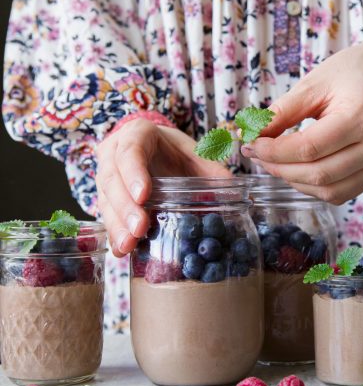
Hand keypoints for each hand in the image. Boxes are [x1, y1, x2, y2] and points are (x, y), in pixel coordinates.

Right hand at [96, 119, 230, 256]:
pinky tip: (121, 251)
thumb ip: (213, 170)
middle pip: (112, 178)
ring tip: (128, 245)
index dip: (134, 173)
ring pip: (105, 199)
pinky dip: (114, 233)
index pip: (130, 151)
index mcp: (137, 134)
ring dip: (117, 224)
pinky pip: (106, 215)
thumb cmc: (176, 152)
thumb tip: (235, 192)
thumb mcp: (196, 155)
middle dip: (125, 206)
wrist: (159, 150)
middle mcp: (113, 152)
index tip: (144, 195)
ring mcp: (106, 175)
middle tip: (139, 229)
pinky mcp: (105, 197)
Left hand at [242, 28, 362, 204]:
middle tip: (256, 154)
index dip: (274, 152)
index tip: (251, 144)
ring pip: (328, 191)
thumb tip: (251, 135)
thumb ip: (282, 112)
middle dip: (279, 168)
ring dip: (294, 181)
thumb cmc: (353, 73)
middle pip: (318, 174)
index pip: (309, 148)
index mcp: (361, 117)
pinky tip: (297, 171)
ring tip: (274, 162)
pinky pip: (340, 193)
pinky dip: (313, 188)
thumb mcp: (314, 83)